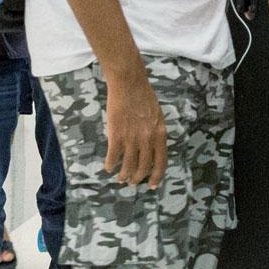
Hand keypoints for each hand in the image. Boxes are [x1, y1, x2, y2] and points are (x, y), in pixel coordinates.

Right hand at [104, 69, 167, 187]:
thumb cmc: (143, 96)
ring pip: (128, 166)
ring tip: (119, 178)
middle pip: (143, 167)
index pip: (160, 162)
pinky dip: (110, 165)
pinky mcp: (117, 135)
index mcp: (160, 134)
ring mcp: (132, 138)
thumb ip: (154, 133)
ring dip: (123, 175)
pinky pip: (113, 157)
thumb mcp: (157, 116)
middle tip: (131, 182)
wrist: (129, 83)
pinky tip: (108, 167)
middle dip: (136, 178)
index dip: (156, 176)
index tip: (151, 185)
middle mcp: (148, 139)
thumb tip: (149, 149)